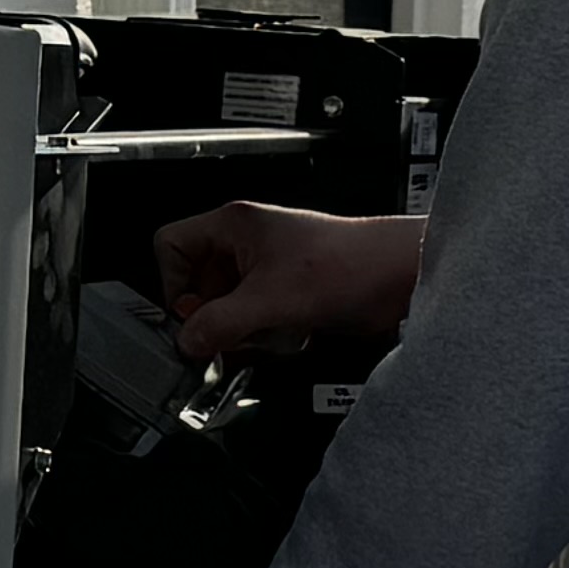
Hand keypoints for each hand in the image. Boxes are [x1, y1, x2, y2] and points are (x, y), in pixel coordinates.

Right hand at [153, 203, 424, 364]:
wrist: (398, 277)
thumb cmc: (348, 264)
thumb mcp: (268, 301)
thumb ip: (218, 325)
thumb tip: (186, 342)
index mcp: (234, 225)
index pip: (171, 246)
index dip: (172, 284)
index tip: (189, 315)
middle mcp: (248, 242)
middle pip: (199, 283)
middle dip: (211, 316)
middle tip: (222, 338)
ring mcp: (268, 267)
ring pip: (228, 305)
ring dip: (239, 330)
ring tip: (262, 337)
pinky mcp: (288, 292)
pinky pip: (255, 318)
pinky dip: (262, 335)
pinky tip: (283, 340)